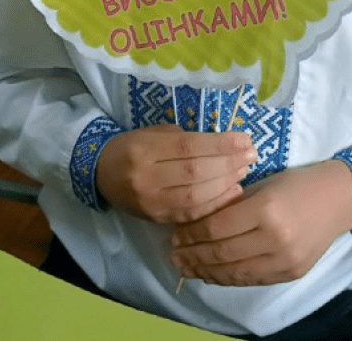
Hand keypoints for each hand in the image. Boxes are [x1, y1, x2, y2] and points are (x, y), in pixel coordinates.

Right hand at [96, 124, 256, 223]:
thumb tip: (226, 145)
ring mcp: (151, 202)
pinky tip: (233, 193)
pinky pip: (191, 215)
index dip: (221, 144)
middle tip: (251, 156)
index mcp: (145, 149)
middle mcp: (147, 177)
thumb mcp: (154, 132)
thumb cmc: (132, 146)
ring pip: (195, 197)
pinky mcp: (156, 219)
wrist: (100, 173)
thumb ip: (186, 139)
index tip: (245, 139)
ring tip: (244, 171)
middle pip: (195, 173)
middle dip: (229, 164)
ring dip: (226, 184)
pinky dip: (215, 204)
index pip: (189, 147)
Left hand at [169, 160, 351, 285]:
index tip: (174, 234)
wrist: (338, 199)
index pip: (217, 227)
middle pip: (222, 252)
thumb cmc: (296, 184)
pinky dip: (228, 278)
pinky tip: (212, 274)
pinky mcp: (290, 273)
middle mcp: (275, 237)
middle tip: (173, 255)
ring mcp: (284, 259)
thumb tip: (195, 223)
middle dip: (193, 255)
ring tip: (186, 268)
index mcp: (266, 208)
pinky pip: (251, 279)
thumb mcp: (262, 185)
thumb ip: (232, 204)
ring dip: (205, 272)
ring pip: (235, 272)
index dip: (192, 233)